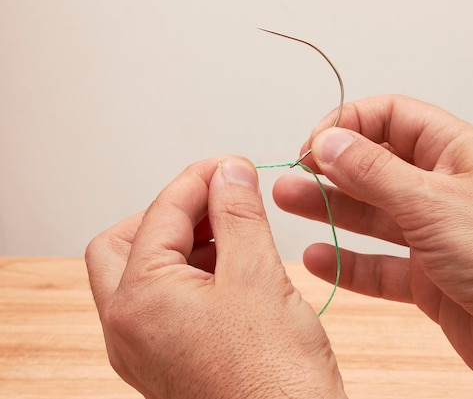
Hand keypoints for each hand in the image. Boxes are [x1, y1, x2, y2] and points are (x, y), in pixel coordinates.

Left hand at [85, 157, 346, 398]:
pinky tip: (233, 269)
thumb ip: (238, 214)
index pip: (158, 214)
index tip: (230, 167)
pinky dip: (192, 274)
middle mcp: (129, 328)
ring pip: (144, 273)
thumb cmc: (273, 379)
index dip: (198, 180)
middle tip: (218, 201)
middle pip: (127, 243)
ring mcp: (146, 348)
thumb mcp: (257, 275)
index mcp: (139, 301)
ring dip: (184, 243)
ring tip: (235, 233)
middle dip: (171, 214)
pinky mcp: (169, 359)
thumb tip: (230, 173)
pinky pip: (165, 302)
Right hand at [273, 95, 472, 397]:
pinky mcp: (429, 278)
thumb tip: (331, 142)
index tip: (316, 144)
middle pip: (375, 167)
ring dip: (332, 210)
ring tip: (291, 203)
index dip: (350, 124)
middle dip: (331, 168)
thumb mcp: (436, 204)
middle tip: (294, 174)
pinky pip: (379, 265)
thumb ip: (376, 173)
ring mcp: (435, 235)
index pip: (393, 118)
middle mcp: (444, 191)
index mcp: (457, 154)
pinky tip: (321, 257)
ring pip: (373, 215)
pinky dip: (348, 262)